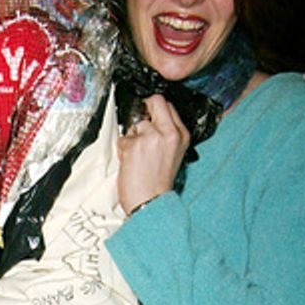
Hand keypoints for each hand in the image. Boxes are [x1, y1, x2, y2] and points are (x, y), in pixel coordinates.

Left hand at [117, 94, 189, 214]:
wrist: (150, 202)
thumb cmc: (158, 183)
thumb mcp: (173, 153)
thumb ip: (165, 134)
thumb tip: (149, 119)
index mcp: (181, 135)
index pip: (169, 106)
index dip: (156, 109)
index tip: (150, 115)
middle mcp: (169, 133)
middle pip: (155, 102)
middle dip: (145, 108)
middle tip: (140, 124)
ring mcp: (151, 138)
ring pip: (136, 124)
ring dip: (132, 138)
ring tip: (137, 156)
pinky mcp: (134, 145)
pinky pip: (123, 138)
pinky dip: (123, 149)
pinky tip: (130, 163)